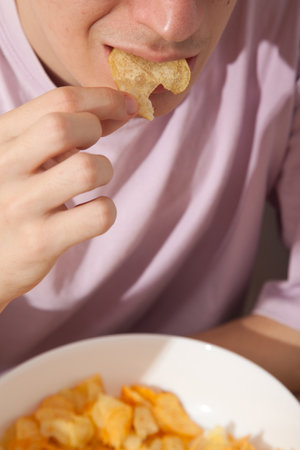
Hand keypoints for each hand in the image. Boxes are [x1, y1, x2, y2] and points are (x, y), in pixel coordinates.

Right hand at [0, 86, 136, 309]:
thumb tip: (116, 109)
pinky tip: (93, 212)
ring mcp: (21, 205)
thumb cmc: (7, 199)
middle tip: (93, 144)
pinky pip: (98, 215)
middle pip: (65, 126)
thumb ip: (52, 132)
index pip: (57, 101)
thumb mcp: (14, 157)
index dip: (101, 98)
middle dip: (95, 128)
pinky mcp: (40, 241)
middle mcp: (3, 166)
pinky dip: (107, 210)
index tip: (124, 104)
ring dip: (104, 169)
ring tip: (94, 180)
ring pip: (87, 170)